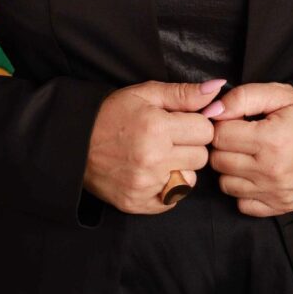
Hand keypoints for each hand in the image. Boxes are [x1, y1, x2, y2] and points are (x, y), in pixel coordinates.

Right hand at [82, 79, 220, 214]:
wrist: (75, 142)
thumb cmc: (113, 113)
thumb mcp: (146, 93)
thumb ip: (184, 93)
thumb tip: (217, 89)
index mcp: (156, 128)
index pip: (205, 130)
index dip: (195, 123)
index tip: (180, 122)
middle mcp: (152, 159)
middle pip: (201, 156)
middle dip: (190, 145)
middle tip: (169, 138)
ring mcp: (145, 185)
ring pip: (190, 179)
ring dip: (181, 167)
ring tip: (160, 156)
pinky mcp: (138, 203)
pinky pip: (174, 199)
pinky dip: (169, 187)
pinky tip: (152, 172)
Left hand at [203, 82, 292, 216]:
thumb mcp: (277, 95)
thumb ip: (242, 97)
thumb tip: (212, 111)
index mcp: (270, 139)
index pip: (220, 136)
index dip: (221, 124)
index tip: (233, 121)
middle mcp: (271, 170)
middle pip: (219, 161)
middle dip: (223, 146)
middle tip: (239, 137)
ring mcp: (275, 192)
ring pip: (225, 184)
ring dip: (230, 168)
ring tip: (247, 154)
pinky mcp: (279, 207)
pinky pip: (242, 204)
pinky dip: (243, 190)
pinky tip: (254, 174)